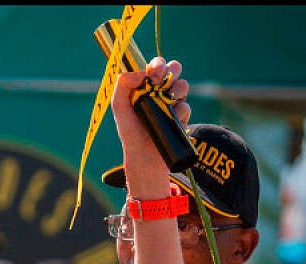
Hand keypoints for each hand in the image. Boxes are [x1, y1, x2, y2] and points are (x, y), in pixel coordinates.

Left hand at [112, 57, 190, 198]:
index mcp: (144, 87)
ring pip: (183, 85)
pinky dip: (179, 110)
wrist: (144, 155)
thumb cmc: (130, 131)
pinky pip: (185, 105)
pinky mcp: (181, 116)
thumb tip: (137, 73)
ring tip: (168, 99)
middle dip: (171, 70)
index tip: (152, 74)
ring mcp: (172, 103)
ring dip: (178, 88)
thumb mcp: (119, 108)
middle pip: (173, 69)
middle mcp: (159, 92)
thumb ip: (122, 88)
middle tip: (161, 81)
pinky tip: (171, 118)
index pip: (155, 67)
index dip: (157, 65)